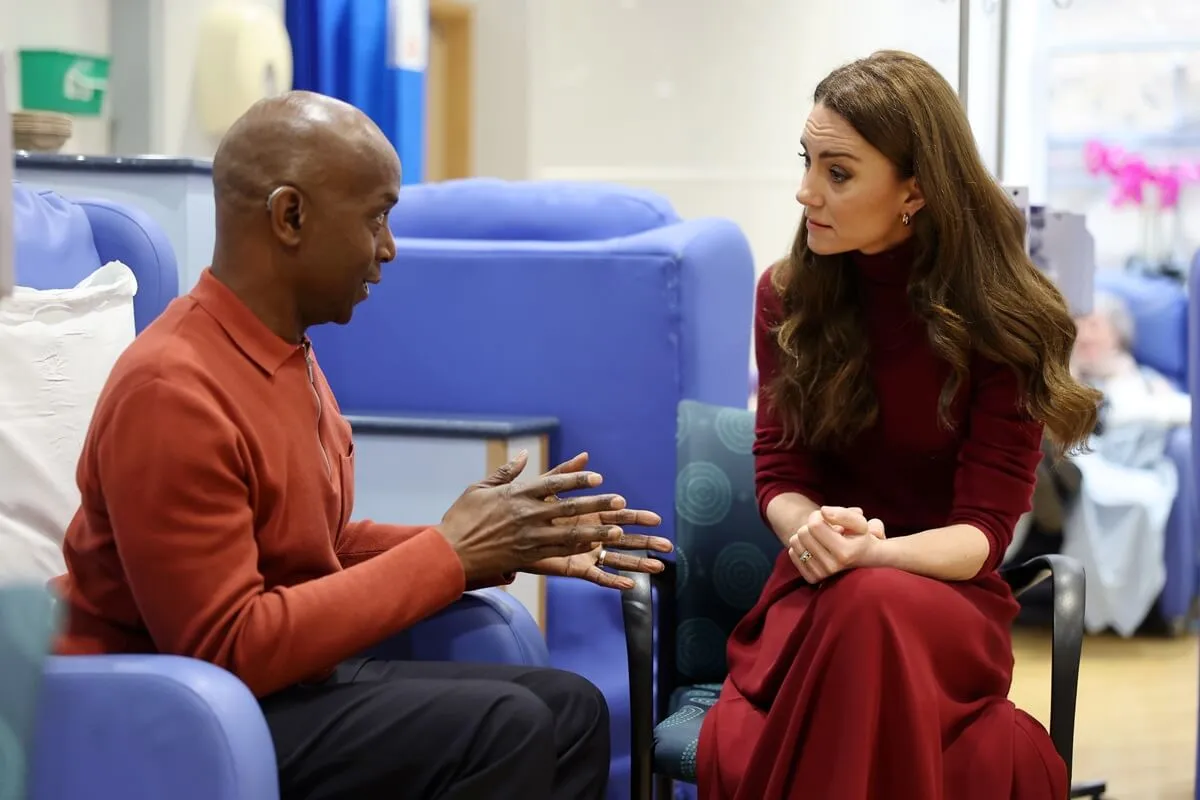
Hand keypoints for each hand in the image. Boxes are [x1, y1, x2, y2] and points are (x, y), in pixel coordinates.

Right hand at [439, 450, 627, 582]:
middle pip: (569, 508)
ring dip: (596, 531)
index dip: (577, 480)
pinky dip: (579, 548)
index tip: (597, 478)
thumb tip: (526, 454)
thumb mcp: (480, 488)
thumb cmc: (463, 518)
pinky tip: (595, 547)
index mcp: (516, 494)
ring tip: (618, 530)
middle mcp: (527, 515)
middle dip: (596, 504)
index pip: (554, 484)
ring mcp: (530, 537)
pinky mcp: (529, 556)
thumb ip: (506, 472)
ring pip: (570, 533)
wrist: (450, 553)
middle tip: (619, 501)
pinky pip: (559, 552)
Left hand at [525, 452, 672, 588]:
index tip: (656, 519)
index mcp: (589, 515)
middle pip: (625, 538)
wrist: (507, 534)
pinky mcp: (574, 568)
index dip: (638, 517)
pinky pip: (596, 576)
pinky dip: (613, 581)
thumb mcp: (546, 487)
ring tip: (659, 567)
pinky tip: (629, 584)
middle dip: (646, 541)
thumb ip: (566, 473)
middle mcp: (592, 534)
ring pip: (616, 558)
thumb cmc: (526, 509)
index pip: (619, 514)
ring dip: (637, 563)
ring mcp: (585, 552)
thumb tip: (585, 455)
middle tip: (668, 544)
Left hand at [788, 506, 884, 583]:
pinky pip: (792, 553)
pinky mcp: (811, 578)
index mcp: (844, 552)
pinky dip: (801, 546)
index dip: (817, 516)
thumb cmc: (858, 537)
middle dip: (811, 525)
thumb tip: (823, 512)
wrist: (862, 559)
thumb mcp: (859, 523)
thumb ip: (843, 514)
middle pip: (803, 533)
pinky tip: (815, 548)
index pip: (814, 525)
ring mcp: (821, 574)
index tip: (826, 518)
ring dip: (805, 535)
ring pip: (794, 542)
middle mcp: (832, 566)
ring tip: (820, 538)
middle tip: (823, 529)